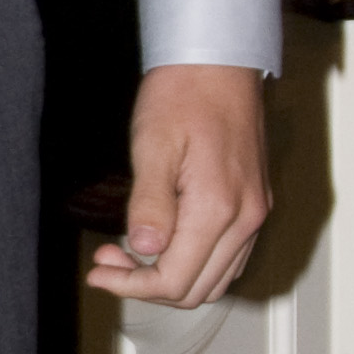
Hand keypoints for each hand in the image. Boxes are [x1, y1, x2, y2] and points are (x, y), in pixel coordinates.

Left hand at [86, 65, 270, 310]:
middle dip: (146, 285)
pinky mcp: (254, 204)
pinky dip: (195, 264)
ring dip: (171, 278)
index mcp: (219, 207)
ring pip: (216, 280)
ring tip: (129, 254)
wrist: (218, 62)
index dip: (132, 286)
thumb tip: (143, 250)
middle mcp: (245, 217)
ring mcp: (254, 212)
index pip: (175, 279)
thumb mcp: (153, 145)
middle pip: (196, 290)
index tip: (99, 272)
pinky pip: (228, 258)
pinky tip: (163, 243)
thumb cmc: (184, 94)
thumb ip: (149, 203)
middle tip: (107, 261)